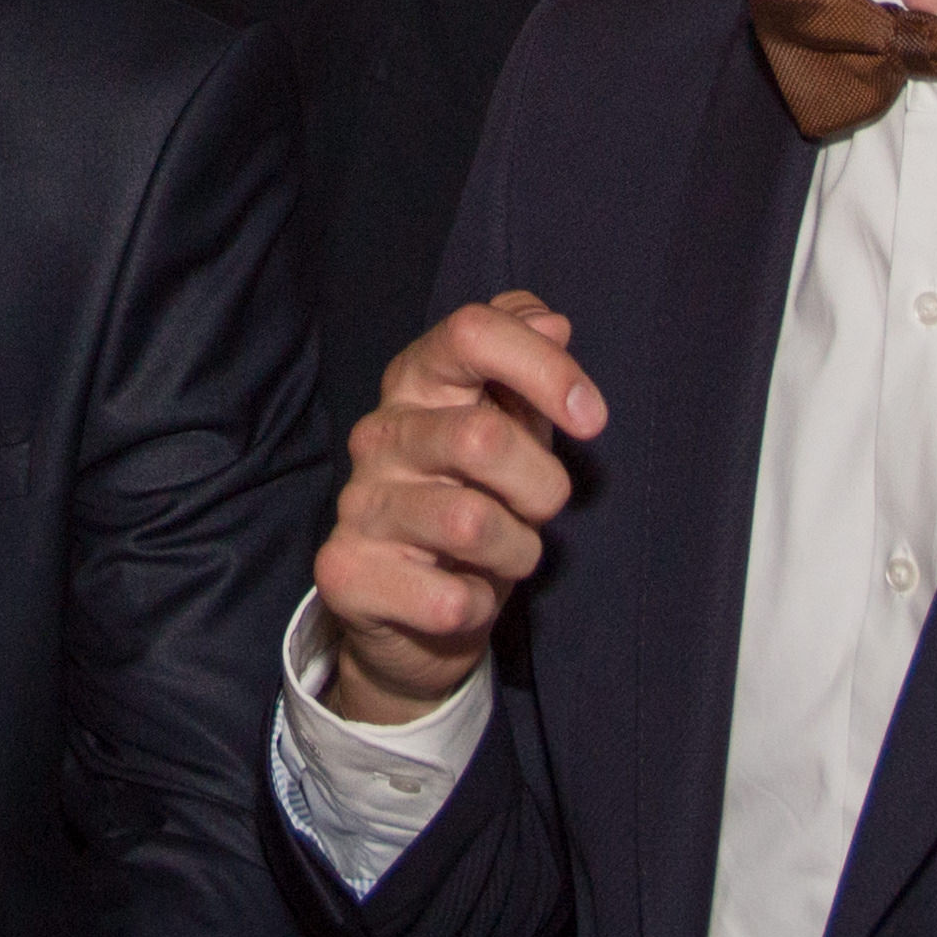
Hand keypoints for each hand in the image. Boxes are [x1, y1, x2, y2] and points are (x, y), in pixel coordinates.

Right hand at [311, 291, 605, 724]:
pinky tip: (459, 596)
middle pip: (484, 435)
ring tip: (498, 556)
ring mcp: (357, 503)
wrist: (416, 614)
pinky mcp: (345, 574)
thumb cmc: (475, 501)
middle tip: (535, 510)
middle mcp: (379, 433)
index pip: (471, 332)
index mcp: (417, 382)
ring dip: (515, 552)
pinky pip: (449, 598)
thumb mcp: (513, 426)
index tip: (592, 419)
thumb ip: (528, 364)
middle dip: (540, 486)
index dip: (546, 369)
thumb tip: (551, 322)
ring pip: (472, 522)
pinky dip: (477, 606)